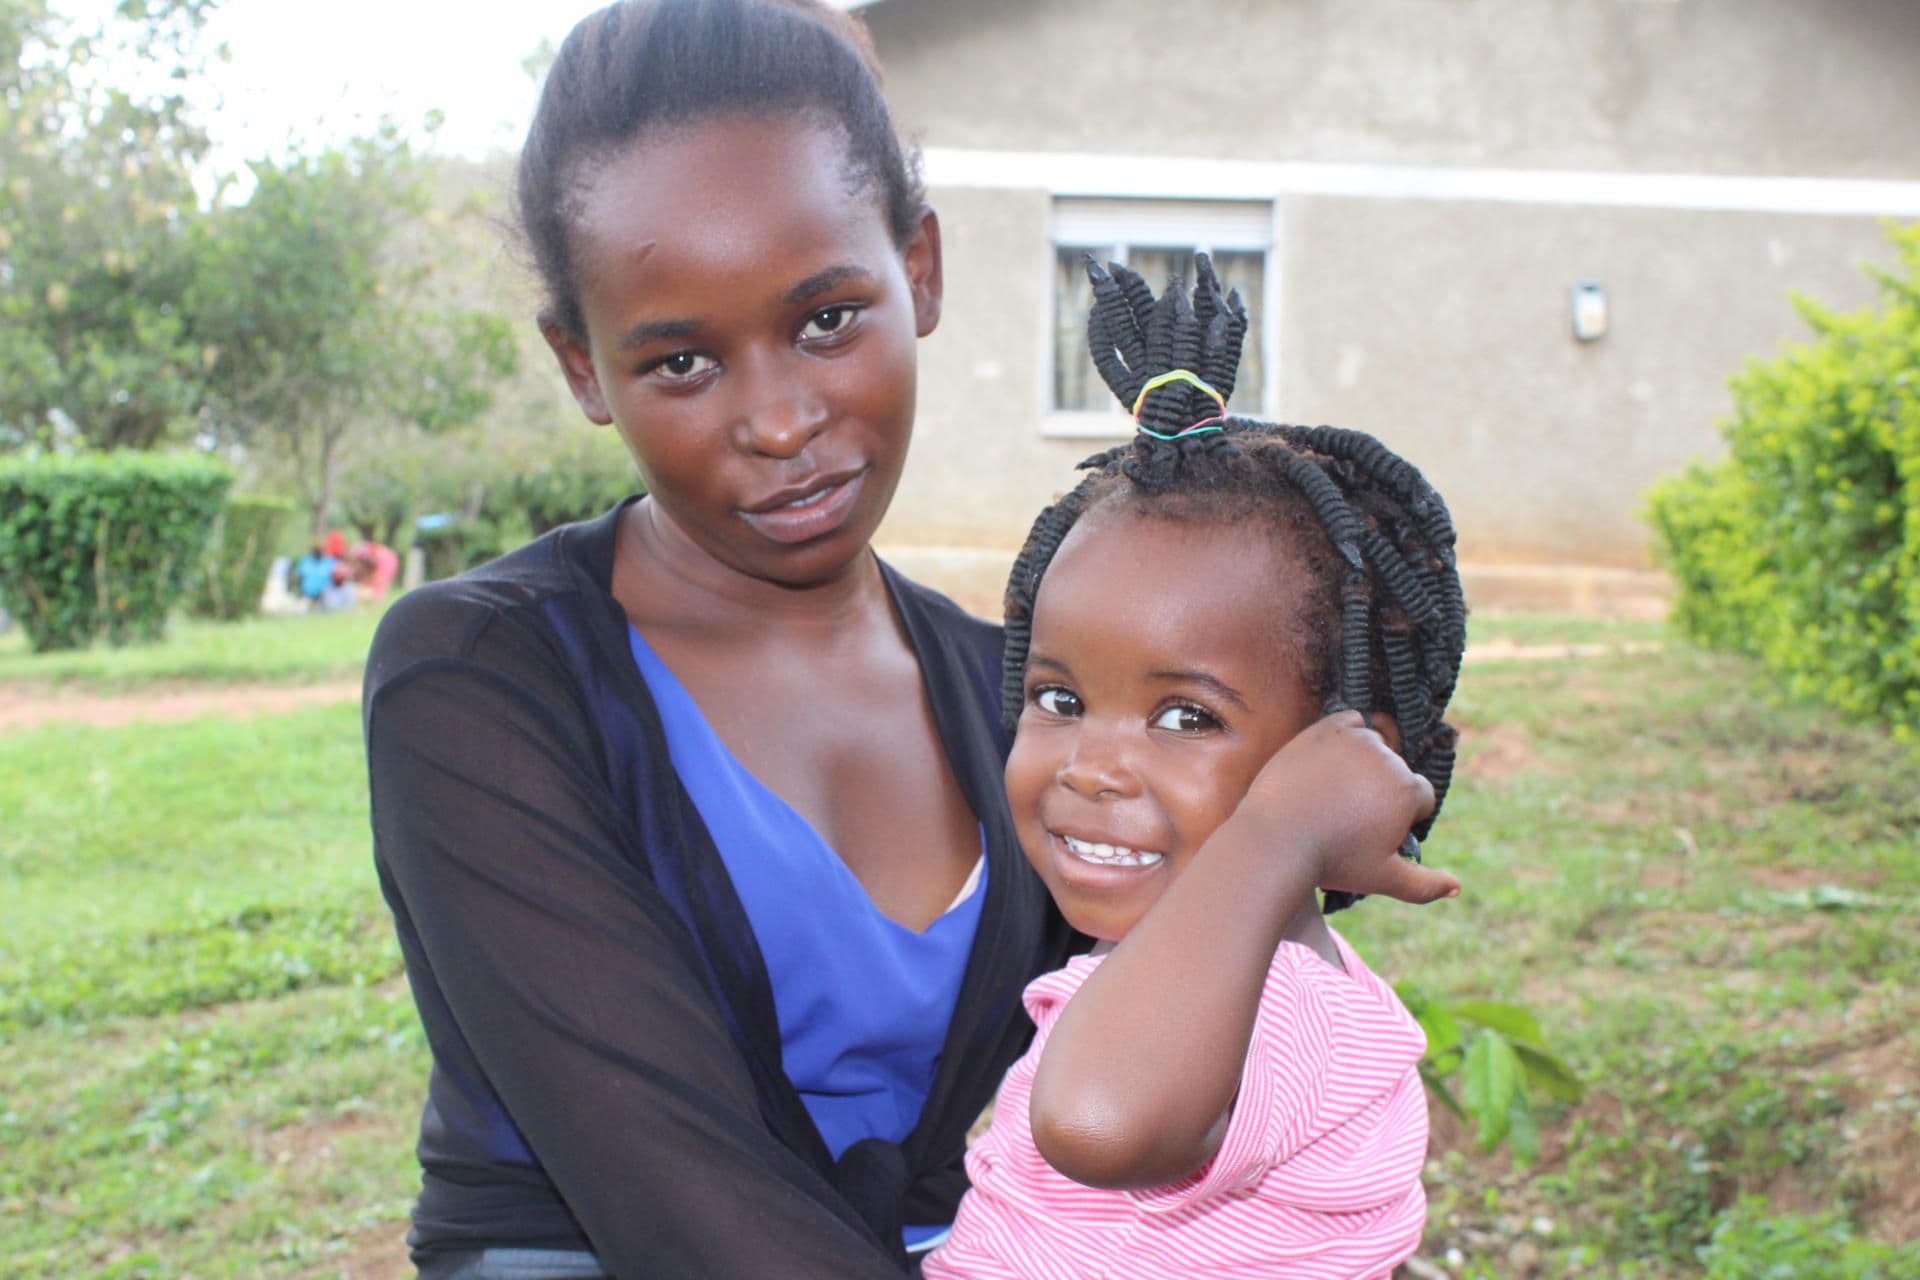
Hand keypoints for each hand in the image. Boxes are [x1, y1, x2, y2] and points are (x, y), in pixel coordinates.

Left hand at [1236, 710, 1457, 903]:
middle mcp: (1387, 758)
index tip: (1375, 833)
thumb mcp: (1382, 878)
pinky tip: (1333, 761)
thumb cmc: (1331, 861)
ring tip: (1337, 793)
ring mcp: (1354, 740)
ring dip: (1366, 764)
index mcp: (1407, 790)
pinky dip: (1347, 736)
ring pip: (1375, 747)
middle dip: (1383, 792)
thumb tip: (1456, 888)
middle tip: (1350, 816)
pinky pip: (1350, 722)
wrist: (1275, 839)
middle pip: (1397, 772)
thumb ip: (1424, 885)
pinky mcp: (1324, 729)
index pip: (1421, 797)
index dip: (1402, 818)